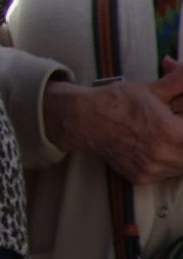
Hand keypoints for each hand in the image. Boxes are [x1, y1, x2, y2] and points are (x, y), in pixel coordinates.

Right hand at [44, 62, 182, 183]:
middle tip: (175, 127)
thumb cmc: (118, 102)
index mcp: (170, 132)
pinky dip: (165, 162)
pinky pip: (165, 173)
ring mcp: (153, 169)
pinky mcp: (143, 178)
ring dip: (180, 151)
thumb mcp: (153, 89)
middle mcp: (163, 155)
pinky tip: (152, 146)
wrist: (85, 119)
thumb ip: (180, 81)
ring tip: (164, 135)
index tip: (178, 117)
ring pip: (182, 165)